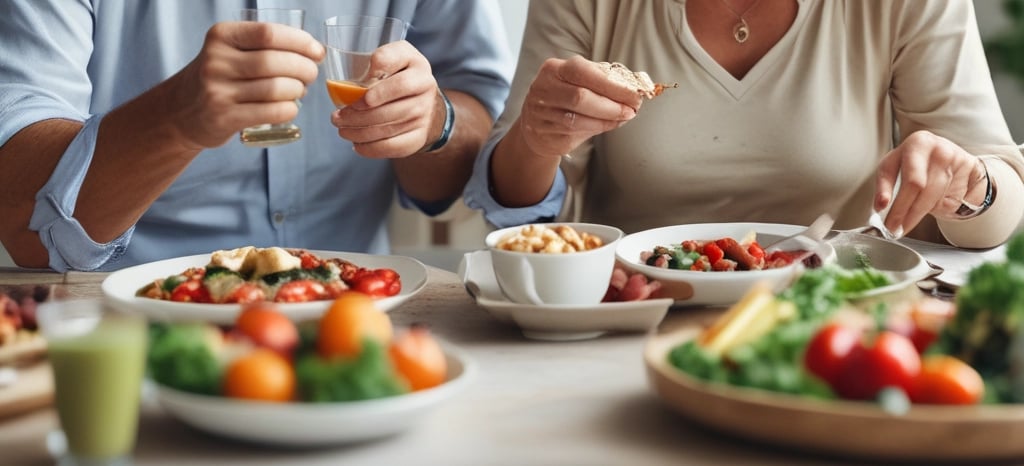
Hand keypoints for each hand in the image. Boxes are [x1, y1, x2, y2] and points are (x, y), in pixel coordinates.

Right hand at [166, 22, 324, 148]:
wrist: (182, 110)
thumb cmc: (221, 77)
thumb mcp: (231, 50)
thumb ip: (264, 46)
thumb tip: (314, 51)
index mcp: (221, 36)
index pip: (268, 33)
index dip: (300, 41)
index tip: (316, 51)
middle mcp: (216, 61)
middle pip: (274, 62)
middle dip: (304, 68)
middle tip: (311, 74)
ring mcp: (218, 91)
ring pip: (276, 89)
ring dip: (298, 90)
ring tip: (299, 91)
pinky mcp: (224, 118)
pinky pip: (271, 112)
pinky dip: (289, 109)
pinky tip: (290, 107)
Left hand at [331, 41, 442, 157]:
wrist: (424, 99)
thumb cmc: (399, 74)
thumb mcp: (393, 57)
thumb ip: (381, 59)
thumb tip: (358, 80)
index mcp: (416, 64)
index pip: (398, 72)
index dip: (378, 85)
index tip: (359, 86)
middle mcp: (425, 88)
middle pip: (388, 108)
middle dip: (356, 115)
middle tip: (336, 117)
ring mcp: (424, 114)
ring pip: (387, 129)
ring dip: (358, 132)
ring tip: (341, 129)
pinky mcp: (419, 136)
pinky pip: (392, 147)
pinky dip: (370, 148)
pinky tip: (357, 143)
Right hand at [515, 56, 641, 158]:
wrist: (535, 124)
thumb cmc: (565, 95)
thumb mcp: (577, 80)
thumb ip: (602, 80)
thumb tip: (634, 88)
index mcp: (553, 69)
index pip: (583, 72)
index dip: (611, 84)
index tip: (634, 93)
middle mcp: (543, 90)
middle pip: (580, 97)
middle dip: (612, 105)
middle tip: (632, 109)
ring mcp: (541, 114)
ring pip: (578, 120)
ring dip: (607, 119)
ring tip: (624, 116)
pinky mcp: (545, 135)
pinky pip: (575, 134)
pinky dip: (598, 129)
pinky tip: (610, 124)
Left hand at [875, 130, 989, 233]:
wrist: (954, 159)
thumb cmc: (920, 164)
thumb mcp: (899, 167)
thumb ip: (888, 185)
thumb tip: (880, 209)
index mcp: (915, 143)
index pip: (896, 170)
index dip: (886, 191)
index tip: (881, 208)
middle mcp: (936, 148)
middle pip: (916, 185)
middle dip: (903, 211)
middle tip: (894, 228)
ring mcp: (954, 158)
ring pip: (934, 196)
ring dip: (917, 215)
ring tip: (906, 224)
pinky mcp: (969, 170)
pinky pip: (952, 199)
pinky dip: (940, 209)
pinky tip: (933, 207)